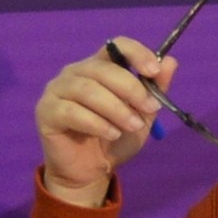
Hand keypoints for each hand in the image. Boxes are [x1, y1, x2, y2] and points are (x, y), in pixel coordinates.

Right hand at [34, 40, 175, 199]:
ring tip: (131, 126)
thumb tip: (171, 61)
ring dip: (116, 108)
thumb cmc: (114, 138)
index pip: (115, 46)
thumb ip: (154, 90)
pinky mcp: (46, 111)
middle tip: (150, 109)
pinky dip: (96, 123)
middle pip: (103, 68)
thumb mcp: (142, 115)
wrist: (90, 171)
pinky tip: (111, 134)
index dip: (136, 54)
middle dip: (131, 89)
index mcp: (98, 67)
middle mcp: (74, 72)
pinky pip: (71, 112)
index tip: (153, 71)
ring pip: (87, 90)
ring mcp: (56, 90)